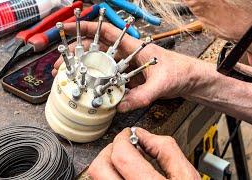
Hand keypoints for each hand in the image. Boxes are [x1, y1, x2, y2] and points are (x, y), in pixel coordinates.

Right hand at [52, 22, 198, 111]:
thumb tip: (122, 105)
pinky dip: (98, 83)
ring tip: (69, 77)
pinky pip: (109, 80)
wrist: (191, 81)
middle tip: (61, 64)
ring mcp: (127, 67)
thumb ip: (143, 95)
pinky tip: (88, 90)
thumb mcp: (162, 83)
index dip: (86, 28)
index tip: (68, 27)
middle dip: (77, 54)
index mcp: (133, 47)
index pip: (106, 32)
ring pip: (100, 65)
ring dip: (84, 70)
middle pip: (96, 50)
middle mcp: (126, 55)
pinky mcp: (129, 79)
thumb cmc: (180, 72)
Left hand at [86, 128, 200, 179]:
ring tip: (124, 161)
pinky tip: (125, 176)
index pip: (121, 157)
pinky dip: (111, 178)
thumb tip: (144, 135)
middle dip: (109, 150)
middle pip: (99, 170)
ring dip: (108, 165)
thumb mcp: (186, 176)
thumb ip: (166, 150)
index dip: (122, 139)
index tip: (128, 134)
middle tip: (123, 145)